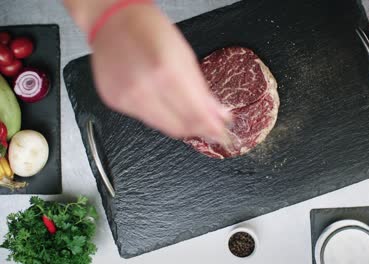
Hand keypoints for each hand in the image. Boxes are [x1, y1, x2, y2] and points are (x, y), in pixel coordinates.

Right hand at [65, 2, 229, 139]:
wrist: (113, 20)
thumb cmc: (150, 30)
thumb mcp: (185, 56)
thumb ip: (203, 92)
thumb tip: (220, 116)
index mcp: (167, 72)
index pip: (195, 115)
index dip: (212, 127)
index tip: (222, 132)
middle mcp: (144, 88)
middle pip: (180, 127)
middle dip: (198, 129)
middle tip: (210, 127)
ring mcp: (127, 97)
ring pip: (163, 127)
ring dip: (181, 125)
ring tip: (190, 115)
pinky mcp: (115, 101)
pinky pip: (145, 119)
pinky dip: (160, 116)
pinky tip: (165, 104)